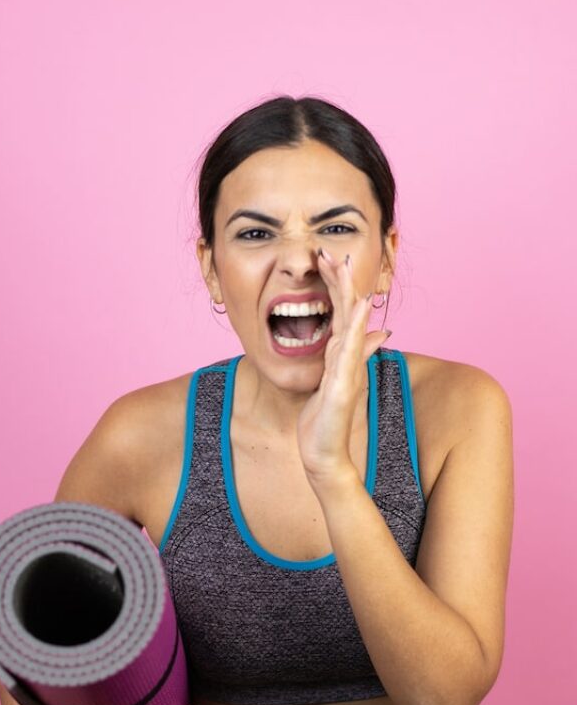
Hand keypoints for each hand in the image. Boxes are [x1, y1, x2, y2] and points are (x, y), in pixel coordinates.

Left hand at [297, 249, 389, 484]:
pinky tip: (358, 309)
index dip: (335, 285)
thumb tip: (379, 331)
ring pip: (350, 326)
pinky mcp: (343, 386)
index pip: (340, 313)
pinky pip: (350, 352)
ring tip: (344, 268)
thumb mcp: (335, 383)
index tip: (327, 258)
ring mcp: (347, 370)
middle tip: (329, 250)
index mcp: (340, 355)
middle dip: (338, 280)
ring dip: (347, 295)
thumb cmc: (325, 422)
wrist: (324, 455)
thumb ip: (353, 356)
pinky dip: (356, 328)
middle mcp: (347, 358)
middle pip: (346, 312)